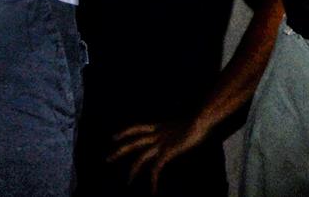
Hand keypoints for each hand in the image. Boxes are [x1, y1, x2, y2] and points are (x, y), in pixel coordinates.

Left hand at [108, 105, 231, 193]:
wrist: (200, 120)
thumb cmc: (198, 120)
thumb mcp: (184, 124)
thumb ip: (179, 129)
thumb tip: (183, 129)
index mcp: (159, 127)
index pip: (137, 127)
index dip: (125, 132)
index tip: (113, 137)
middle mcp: (157, 135)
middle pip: (133, 142)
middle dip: (119, 150)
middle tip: (107, 159)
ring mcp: (161, 144)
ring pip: (140, 158)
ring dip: (133, 171)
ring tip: (128, 182)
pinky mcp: (166, 153)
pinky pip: (156, 169)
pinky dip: (153, 181)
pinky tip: (153, 191)